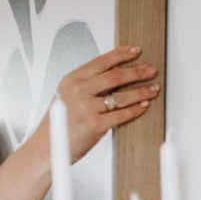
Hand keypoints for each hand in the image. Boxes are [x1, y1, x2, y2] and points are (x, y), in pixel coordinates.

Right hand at [29, 45, 159, 163]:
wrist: (47, 148)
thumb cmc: (58, 124)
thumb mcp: (66, 96)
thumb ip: (87, 85)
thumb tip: (115, 76)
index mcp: (72, 80)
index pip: (102, 61)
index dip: (122, 54)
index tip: (136, 50)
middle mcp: (78, 91)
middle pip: (115, 76)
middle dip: (137, 72)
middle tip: (151, 70)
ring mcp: (87, 108)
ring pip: (121, 96)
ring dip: (141, 91)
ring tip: (153, 89)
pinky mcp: (95, 125)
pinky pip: (121, 115)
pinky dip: (135, 110)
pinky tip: (143, 105)